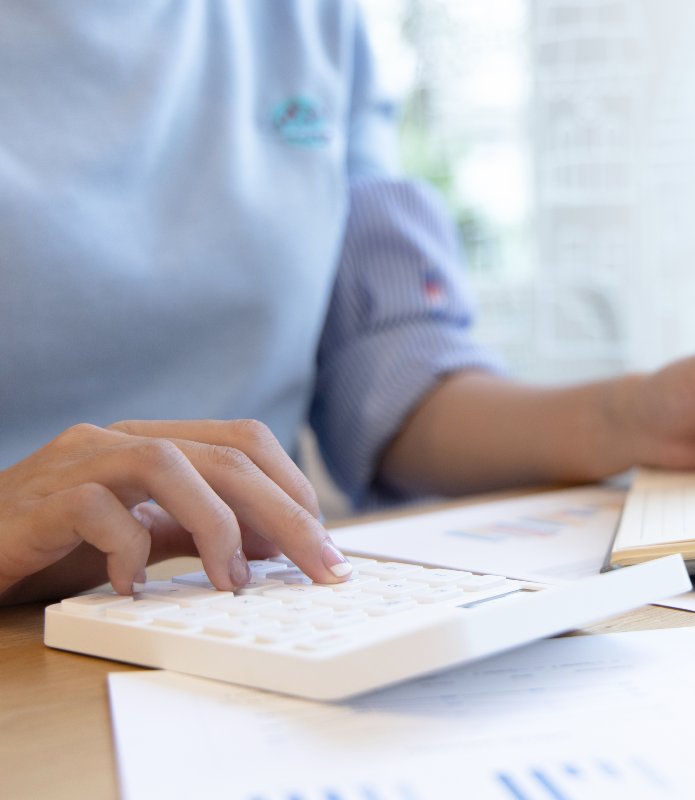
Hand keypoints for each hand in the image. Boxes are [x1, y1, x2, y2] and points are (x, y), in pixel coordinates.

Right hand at [0, 419, 351, 603]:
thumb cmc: (54, 544)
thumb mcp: (144, 537)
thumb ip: (200, 532)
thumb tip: (275, 546)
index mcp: (152, 441)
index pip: (245, 441)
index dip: (294, 489)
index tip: (326, 545)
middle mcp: (119, 440)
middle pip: (227, 456)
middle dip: (287, 514)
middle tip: (320, 568)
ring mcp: (76, 463)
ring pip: (168, 464)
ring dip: (216, 525)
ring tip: (231, 581)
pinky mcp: (36, 502)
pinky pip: (95, 508)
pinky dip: (126, 548)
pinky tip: (133, 586)